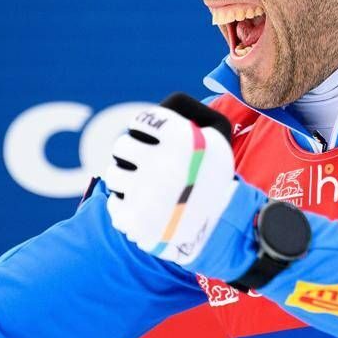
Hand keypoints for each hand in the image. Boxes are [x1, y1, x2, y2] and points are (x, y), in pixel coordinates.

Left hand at [102, 94, 238, 267]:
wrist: (224, 226)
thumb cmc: (216, 174)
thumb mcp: (217, 133)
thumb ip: (186, 110)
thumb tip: (152, 115)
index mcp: (181, 139)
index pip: (143, 120)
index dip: (146, 127)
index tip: (153, 137)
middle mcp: (162, 164)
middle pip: (123, 145)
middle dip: (131, 150)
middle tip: (141, 160)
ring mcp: (146, 195)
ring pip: (113, 174)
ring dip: (123, 175)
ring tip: (139, 182)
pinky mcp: (136, 221)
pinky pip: (114, 204)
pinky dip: (123, 204)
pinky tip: (140, 205)